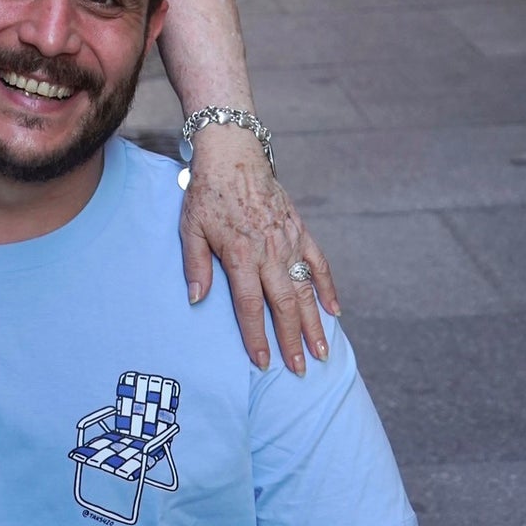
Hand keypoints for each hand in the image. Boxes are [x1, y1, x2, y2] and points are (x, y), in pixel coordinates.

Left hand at [178, 125, 338, 374]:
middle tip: (299, 370)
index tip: (264, 362)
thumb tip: (196, 301)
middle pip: (284, 305)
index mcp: (241, 256)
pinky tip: (335, 311)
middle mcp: (269, 253)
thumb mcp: (190, 228)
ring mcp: (289, 242)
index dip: (257, 337)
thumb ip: (195, 266)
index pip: (251, 307)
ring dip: (315, 323)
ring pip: (306, 290)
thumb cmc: (207, 193)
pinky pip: (319, 264)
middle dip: (292, 341)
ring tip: (322, 352)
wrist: (234, 155)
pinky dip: (328, 288)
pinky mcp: (301, 231)